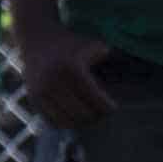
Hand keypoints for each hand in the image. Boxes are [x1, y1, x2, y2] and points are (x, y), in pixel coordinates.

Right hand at [14, 13, 117, 130]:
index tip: (113, 108)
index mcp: (72, 68)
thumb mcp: (92, 45)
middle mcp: (54, 80)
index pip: (95, 99)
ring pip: (67, 121)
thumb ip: (109, 60)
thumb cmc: (71, 43)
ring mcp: (41, 91)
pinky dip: (65, 123)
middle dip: (95, 116)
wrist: (36, 38)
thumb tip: (129, 74)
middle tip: (101, 113)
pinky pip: (53, 121)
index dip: (107, 108)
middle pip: (82, 113)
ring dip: (81, 122)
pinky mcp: (33, 98)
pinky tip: (74, 116)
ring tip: (89, 116)